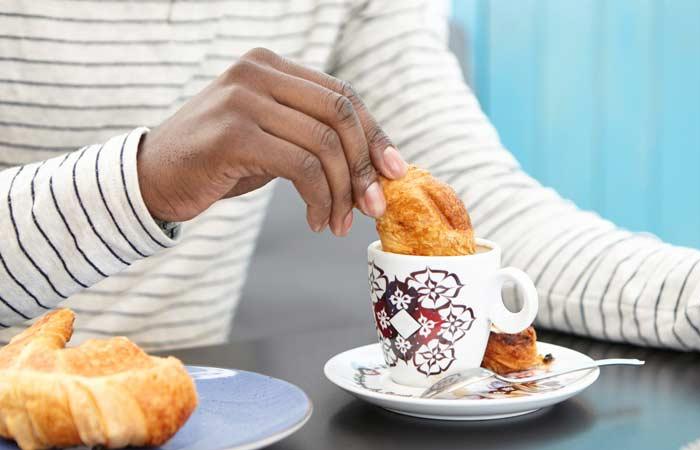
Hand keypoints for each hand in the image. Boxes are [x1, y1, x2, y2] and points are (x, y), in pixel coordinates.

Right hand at [137, 48, 406, 234]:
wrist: (150, 179)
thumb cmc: (217, 162)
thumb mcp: (270, 139)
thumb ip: (312, 137)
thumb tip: (376, 166)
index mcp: (271, 66)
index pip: (342, 95)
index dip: (375, 135)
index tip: (394, 172)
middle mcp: (258, 71)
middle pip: (340, 114)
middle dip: (364, 165)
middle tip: (372, 207)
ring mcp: (243, 98)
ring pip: (324, 143)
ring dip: (342, 191)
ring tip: (338, 223)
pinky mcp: (233, 133)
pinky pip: (300, 166)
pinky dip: (318, 198)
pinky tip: (316, 220)